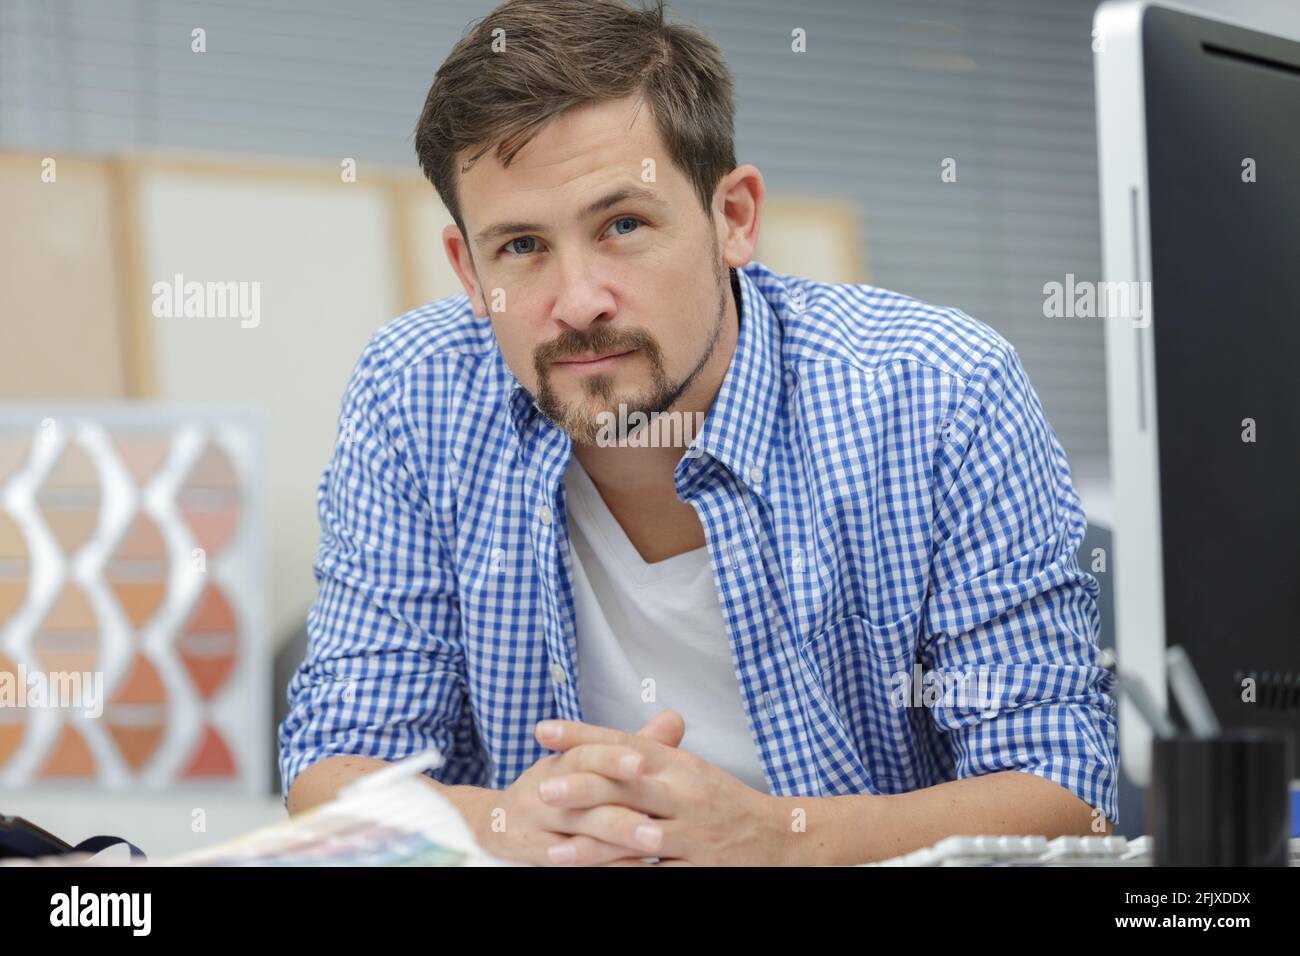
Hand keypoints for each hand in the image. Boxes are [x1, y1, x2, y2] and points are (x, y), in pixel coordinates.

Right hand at [464, 711, 684, 865]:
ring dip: (617, 841)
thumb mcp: (584, 762)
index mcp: (561, 764)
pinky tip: (636, 868)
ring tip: (653, 844)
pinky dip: (605, 866)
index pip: (584, 755)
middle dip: (622, 809)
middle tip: (657, 821)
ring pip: (580, 835)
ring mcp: (539, 828)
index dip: (611, 757)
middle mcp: (545, 794)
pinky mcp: (536, 857)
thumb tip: (674, 719)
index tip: (641, 762)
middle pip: (584, 799)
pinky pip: (572, 862)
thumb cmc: (555, 788)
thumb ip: (631, 745)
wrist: (493, 824)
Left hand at [535, 709, 789, 865]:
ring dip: (594, 845)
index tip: (544, 730)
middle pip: (627, 786)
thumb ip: (650, 756)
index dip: (583, 735)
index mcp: (679, 764)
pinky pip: (654, 874)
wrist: (780, 838)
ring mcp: (692, 835)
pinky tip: (596, 879)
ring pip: (637, 836)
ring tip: (556, 849)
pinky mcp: (697, 870)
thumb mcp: (690, 770)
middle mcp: (684, 794)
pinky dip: (623, 875)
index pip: (624, 743)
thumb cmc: (724, 802)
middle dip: (583, 786)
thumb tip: (605, 742)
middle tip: (542, 787)